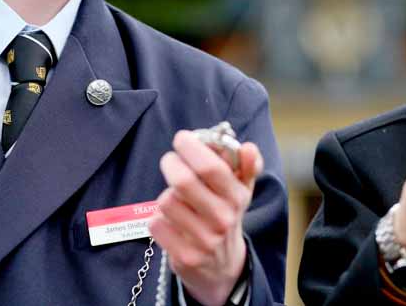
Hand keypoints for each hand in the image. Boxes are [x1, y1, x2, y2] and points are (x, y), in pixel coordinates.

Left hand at [148, 130, 262, 305]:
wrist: (222, 266)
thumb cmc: (227, 214)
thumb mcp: (242, 189)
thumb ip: (248, 165)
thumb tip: (249, 148)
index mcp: (237, 198)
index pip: (211, 168)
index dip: (192, 148)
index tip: (183, 138)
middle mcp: (222, 220)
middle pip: (183, 181)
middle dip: (171, 163)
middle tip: (171, 160)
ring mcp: (203, 240)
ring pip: (166, 201)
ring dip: (166, 195)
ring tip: (176, 198)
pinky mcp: (184, 256)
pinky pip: (156, 224)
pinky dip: (158, 218)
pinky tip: (171, 221)